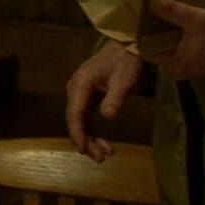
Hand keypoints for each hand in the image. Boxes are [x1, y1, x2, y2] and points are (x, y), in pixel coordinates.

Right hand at [65, 42, 145, 162]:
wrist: (128, 46)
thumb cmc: (127, 61)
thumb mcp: (125, 79)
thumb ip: (116, 97)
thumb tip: (108, 117)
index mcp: (81, 84)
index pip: (75, 113)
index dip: (78, 133)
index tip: (83, 150)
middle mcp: (76, 89)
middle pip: (76, 119)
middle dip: (87, 140)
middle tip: (102, 158)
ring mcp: (80, 93)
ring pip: (80, 121)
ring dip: (91, 138)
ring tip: (106, 153)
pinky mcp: (88, 96)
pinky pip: (86, 117)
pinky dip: (93, 131)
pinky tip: (102, 142)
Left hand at [142, 0, 204, 79]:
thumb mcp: (196, 19)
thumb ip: (172, 11)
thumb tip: (150, 1)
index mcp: (175, 65)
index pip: (147, 52)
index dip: (141, 36)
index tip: (136, 20)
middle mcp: (182, 71)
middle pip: (159, 52)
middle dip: (154, 35)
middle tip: (147, 15)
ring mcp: (195, 69)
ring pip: (172, 51)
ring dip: (168, 37)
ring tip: (161, 17)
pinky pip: (184, 52)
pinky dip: (180, 40)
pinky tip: (180, 25)